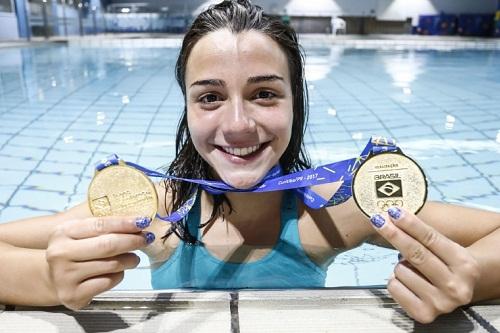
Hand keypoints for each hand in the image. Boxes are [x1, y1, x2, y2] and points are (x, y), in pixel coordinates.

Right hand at [45, 216, 154, 309]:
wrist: (53, 279)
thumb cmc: (75, 252)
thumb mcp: (81, 233)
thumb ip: (105, 226)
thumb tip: (138, 220)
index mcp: (63, 232)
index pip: (100, 225)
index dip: (125, 223)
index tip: (143, 221)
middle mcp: (60, 253)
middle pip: (107, 245)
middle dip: (132, 241)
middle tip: (146, 239)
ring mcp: (65, 276)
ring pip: (111, 265)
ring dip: (129, 260)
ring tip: (133, 258)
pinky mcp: (73, 295)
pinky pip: (108, 282)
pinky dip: (119, 275)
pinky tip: (117, 272)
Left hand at [369, 207, 479, 323]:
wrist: (460, 290)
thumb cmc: (447, 262)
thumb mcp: (446, 247)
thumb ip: (423, 235)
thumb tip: (391, 217)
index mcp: (464, 264)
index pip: (431, 239)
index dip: (410, 224)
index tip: (393, 212)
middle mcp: (455, 286)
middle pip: (416, 254)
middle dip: (394, 234)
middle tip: (378, 220)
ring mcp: (440, 303)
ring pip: (401, 271)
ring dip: (399, 265)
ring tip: (413, 269)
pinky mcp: (424, 314)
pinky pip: (394, 287)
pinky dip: (395, 280)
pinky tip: (408, 281)